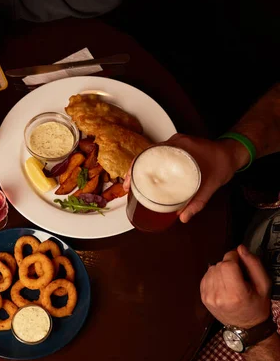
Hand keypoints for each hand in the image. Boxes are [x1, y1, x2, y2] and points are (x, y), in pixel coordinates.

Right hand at [123, 133, 248, 221]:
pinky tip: (144, 177)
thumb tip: (183, 217)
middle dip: (133, 169)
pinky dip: (148, 165)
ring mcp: (174, 144)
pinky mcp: (175, 149)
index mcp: (180, 146)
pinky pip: (157, 156)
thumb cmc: (223, 163)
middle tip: (126, 185)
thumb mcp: (211, 184)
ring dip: (139, 168)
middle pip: (146, 154)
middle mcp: (175, 142)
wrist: (233, 153)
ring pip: (150, 155)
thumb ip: (198, 202)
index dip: (135, 165)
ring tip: (132, 183)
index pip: (150, 153)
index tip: (129, 179)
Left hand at [200, 245, 270, 328]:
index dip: (233, 257)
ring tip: (231, 280)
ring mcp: (209, 297)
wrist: (246, 326)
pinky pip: (205, 277)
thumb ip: (253, 264)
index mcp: (236, 294)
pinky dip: (214, 276)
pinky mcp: (203, 297)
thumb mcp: (264, 285)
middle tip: (238, 273)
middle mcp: (219, 296)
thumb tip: (240, 248)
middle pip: (218, 265)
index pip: (227, 264)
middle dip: (228, 264)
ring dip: (220, 270)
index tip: (240, 260)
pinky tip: (223, 284)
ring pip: (211, 269)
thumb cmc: (257, 306)